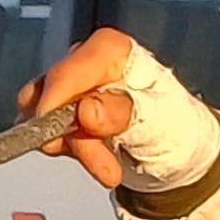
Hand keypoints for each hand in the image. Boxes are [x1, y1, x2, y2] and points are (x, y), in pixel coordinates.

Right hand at [17, 29, 219, 194]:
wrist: (175, 154)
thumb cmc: (175, 128)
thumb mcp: (159, 121)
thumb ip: (123, 112)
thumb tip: (85, 109)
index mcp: (112, 50)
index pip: (71, 69)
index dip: (56, 100)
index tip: (55, 136)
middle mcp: (86, 62)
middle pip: (55, 94)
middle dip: (76, 137)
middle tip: (107, 170)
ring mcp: (72, 87)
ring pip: (44, 115)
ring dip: (74, 148)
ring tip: (109, 167)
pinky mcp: (61, 111)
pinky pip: (45, 130)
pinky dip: (68, 150)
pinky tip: (96, 158)